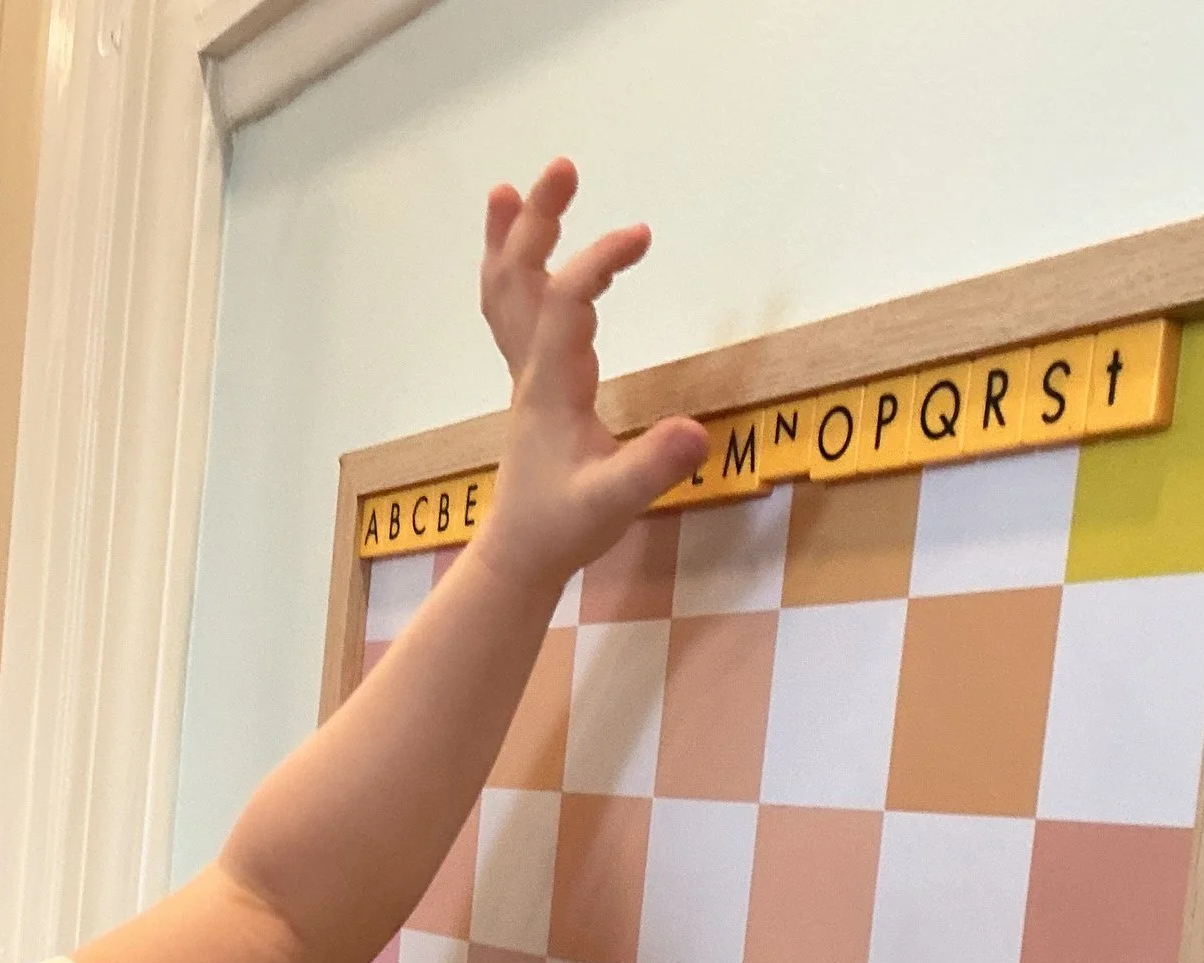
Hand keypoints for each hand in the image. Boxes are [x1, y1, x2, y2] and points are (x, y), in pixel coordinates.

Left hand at [472, 159, 705, 595]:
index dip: (595, 263)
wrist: (520, 553)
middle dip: (539, 223)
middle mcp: (532, 371)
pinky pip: (512, 312)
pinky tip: (521, 247)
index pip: (565, 305)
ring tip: (511, 190)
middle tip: (561, 167)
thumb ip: (651, 467)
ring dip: (510, 239)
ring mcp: (527, 374)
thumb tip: (696, 432)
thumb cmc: (564, 527)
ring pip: (506, 293)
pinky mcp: (534, 382)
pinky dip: (513, 271)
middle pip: (520, 281)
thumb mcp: (613, 504)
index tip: (639, 234)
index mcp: (552, 388)